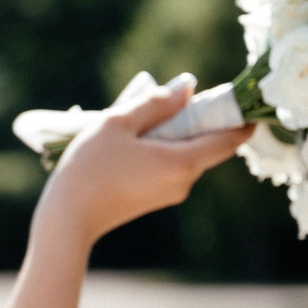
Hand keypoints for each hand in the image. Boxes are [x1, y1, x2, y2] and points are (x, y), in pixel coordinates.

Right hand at [34, 73, 249, 247]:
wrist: (67, 219)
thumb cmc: (90, 168)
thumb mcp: (118, 123)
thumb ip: (155, 103)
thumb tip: (188, 87)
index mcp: (183, 162)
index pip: (230, 139)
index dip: (239, 117)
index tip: (237, 99)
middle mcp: (184, 182)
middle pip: (208, 144)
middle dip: (197, 119)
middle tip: (170, 100)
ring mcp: (170, 193)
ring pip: (186, 154)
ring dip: (174, 133)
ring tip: (138, 121)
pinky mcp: (155, 198)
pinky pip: (170, 166)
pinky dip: (161, 149)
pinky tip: (131, 142)